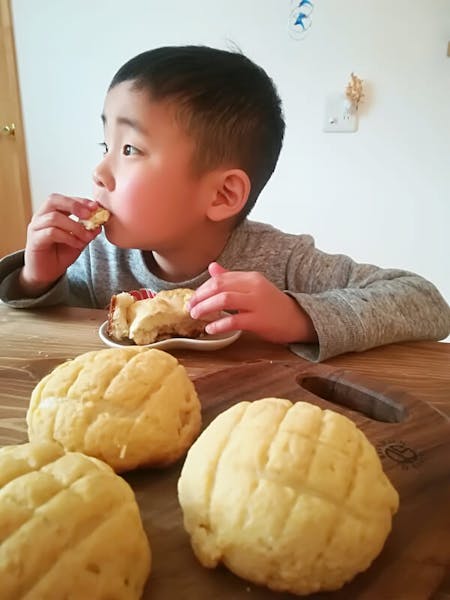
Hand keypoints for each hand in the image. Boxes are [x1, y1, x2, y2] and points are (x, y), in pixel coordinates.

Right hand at [20, 194, 100, 295]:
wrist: (46, 274)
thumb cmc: (60, 254)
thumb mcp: (79, 241)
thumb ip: (87, 232)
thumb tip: (100, 224)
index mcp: (51, 212)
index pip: (65, 199)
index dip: (80, 201)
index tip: (96, 206)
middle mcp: (41, 216)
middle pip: (54, 200)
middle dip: (74, 205)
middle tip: (89, 214)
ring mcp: (36, 227)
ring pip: (54, 217)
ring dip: (75, 226)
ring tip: (87, 237)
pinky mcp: (34, 240)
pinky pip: (51, 233)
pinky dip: (68, 237)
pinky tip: (77, 244)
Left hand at [189, 262, 317, 343]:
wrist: (298, 320)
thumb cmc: (273, 305)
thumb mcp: (253, 287)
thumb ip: (232, 278)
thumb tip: (212, 267)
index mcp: (250, 277)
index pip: (220, 278)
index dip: (203, 288)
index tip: (193, 297)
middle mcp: (254, 287)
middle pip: (219, 286)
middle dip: (200, 296)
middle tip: (190, 307)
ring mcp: (257, 303)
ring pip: (224, 300)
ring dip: (206, 307)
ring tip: (195, 315)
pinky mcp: (260, 320)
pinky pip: (235, 321)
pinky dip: (219, 324)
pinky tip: (210, 328)